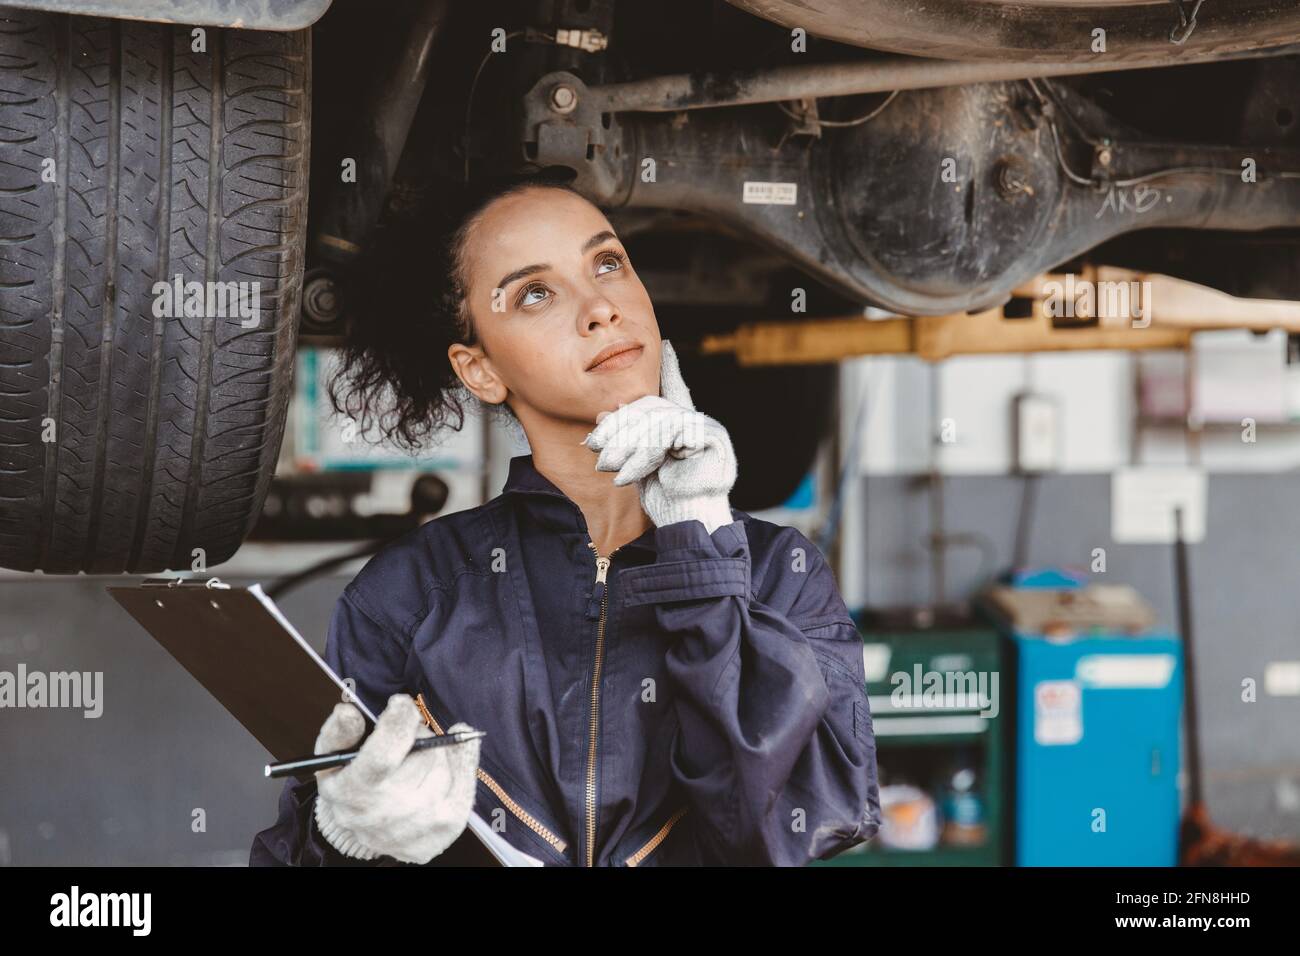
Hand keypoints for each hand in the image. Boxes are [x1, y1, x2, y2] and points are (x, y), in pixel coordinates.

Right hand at [312, 693, 480, 863]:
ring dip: (436, 750)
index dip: (397, 722)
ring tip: (419, 755)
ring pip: (444, 763)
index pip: (383, 755)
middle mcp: (389, 813)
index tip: (401, 704)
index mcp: (356, 793)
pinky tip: (455, 751)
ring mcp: (422, 823)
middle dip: (417, 733)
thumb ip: (338, 733)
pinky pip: (466, 780)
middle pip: (422, 754)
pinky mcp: (447, 827)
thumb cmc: (351, 785)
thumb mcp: (332, 758)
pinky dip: (463, 759)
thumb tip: (347, 711)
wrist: (367, 833)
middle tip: (408, 735)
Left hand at [582, 339, 736, 532]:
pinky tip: (630, 475)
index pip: (673, 392)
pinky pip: (669, 432)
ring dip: (627, 445)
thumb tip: (604, 413)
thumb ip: (629, 439)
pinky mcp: (712, 437)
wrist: (689, 524)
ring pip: (657, 419)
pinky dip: (644, 453)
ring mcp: (707, 428)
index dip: (670, 369)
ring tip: (609, 467)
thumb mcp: (639, 466)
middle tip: (594, 445)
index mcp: (682, 428)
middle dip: (619, 426)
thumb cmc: (667, 500)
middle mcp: (696, 424)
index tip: (666, 347)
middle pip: (652, 406)